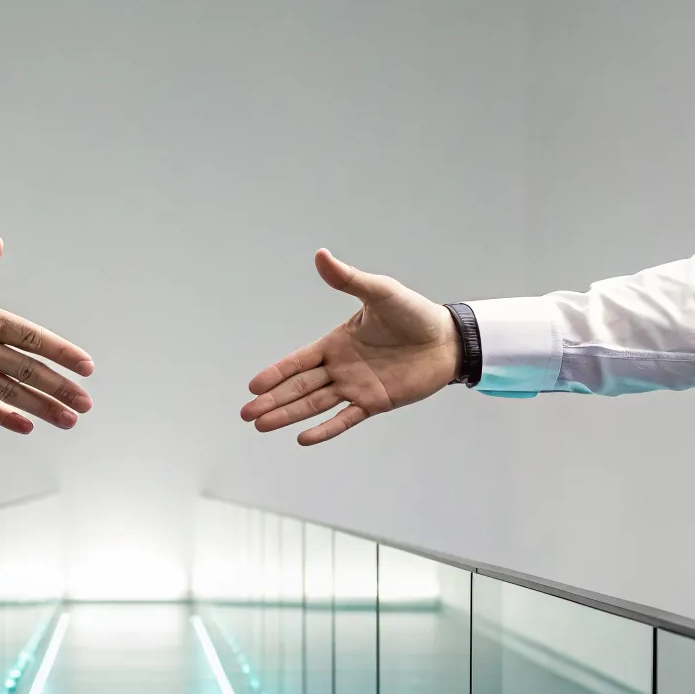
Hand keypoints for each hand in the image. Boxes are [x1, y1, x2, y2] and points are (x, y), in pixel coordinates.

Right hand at [0, 237, 93, 433]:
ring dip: (42, 406)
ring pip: (9, 390)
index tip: (85, 365)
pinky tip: (26, 426)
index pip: (28, 335)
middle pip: (26, 368)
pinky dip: (4, 416)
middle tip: (86, 402)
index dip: (59, 351)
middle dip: (60, 386)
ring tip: (68, 420)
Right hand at [241, 249, 457, 444]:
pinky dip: (326, 429)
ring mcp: (356, 387)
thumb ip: (349, 279)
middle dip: (273, 400)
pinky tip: (304, 438)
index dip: (276, 373)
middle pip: (300, 387)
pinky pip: (346, 419)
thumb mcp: (379, 292)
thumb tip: (321, 255)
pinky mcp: (375, 402)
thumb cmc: (414, 313)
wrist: (448, 339)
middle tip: (246, 414)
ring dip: (289, 415)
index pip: (299, 361)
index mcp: (337, 342)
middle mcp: (341, 367)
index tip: (253, 387)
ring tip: (262, 426)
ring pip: (315, 404)